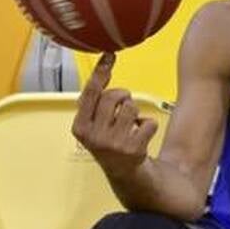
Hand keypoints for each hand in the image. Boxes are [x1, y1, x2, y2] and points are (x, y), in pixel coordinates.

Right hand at [71, 53, 158, 179]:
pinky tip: (141, 136)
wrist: (124, 172)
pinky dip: (148, 125)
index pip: (90, 93)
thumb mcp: (93, 123)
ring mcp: (113, 144)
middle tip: (124, 105)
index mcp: (80, 127)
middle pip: (113, 96)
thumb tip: (104, 67)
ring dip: (135, 112)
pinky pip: (148, 121)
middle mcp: (94, 136)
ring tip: (130, 124)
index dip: (100, 73)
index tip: (109, 56)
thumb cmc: (108, 141)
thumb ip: (94, 100)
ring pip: (131, 107)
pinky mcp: (133, 149)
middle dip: (123, 96)